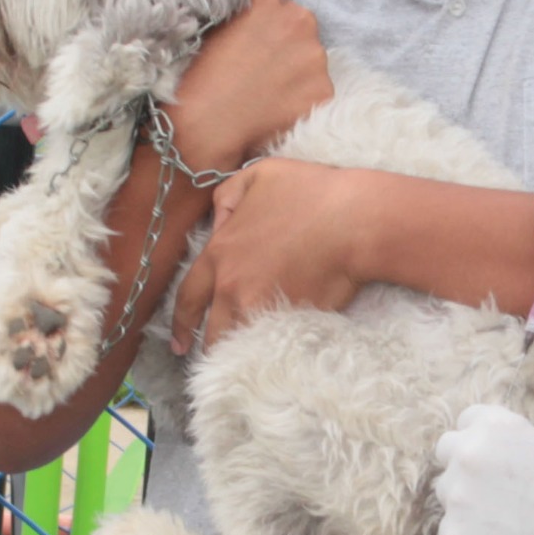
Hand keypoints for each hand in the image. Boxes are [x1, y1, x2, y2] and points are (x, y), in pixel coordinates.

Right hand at [168, 0, 333, 169]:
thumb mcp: (219, 28)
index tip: (258, 40)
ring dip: (299, 71)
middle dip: (288, 44)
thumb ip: (248, 14)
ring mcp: (316, 58)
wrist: (209, 124)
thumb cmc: (204, 76)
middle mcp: (302, 23)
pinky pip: (317, 90)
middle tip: (264, 68)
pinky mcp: (324, 90)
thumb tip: (259, 13)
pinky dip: (303, 98)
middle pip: (302, 29)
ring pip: (312, 61)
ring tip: (269, 91)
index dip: (268, 23)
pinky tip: (279, 107)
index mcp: (273, 3)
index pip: (279, 3)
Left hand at [169, 160, 376, 351]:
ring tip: (243, 360)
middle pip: (212, 330)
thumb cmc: (311, 192)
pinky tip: (271, 355)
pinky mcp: (291, 320)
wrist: (355, 220)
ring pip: (240, 341)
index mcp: (220, 253)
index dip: (181, 324)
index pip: (188, 298)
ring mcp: (262, 306)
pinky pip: (271, 344)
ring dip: (239, 350)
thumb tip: (218, 223)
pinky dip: (268, 350)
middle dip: (210, 346)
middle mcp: (232, 286)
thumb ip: (227, 196)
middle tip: (213, 358)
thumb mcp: (259, 174)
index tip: (179, 343)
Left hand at [433, 404, 533, 534]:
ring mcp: (456, 496)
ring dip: (465, 504)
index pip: (466, 421)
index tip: (494, 459)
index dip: (480, 440)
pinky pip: (451, 533)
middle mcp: (467, 453)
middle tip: (492, 493)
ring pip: (446, 495)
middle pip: (446, 453)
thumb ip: (511, 443)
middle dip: (464, 467)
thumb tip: (493, 455)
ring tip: (504, 524)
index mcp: (493, 426)